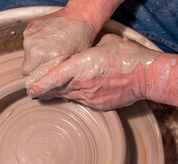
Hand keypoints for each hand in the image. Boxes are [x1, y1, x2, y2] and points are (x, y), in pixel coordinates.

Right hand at [22, 10, 93, 86]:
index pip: (28, 75)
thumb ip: (53, 76)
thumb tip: (44, 88)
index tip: (44, 76)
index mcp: (38, 55)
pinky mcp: (30, 27)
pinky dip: (38, 43)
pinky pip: (30, 41)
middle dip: (37, 67)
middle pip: (27, 65)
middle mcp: (30, 44)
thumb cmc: (79, 41)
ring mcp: (29, 34)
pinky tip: (50, 41)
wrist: (81, 18)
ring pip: (28, 53)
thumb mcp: (68, 65)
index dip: (36, 78)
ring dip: (38, 54)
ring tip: (53, 50)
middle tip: (51, 63)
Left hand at [26, 34, 159, 109]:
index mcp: (82, 66)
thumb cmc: (127, 56)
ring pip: (68, 97)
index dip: (41, 85)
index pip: (55, 77)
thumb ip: (88, 51)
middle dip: (44, 92)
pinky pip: (81, 102)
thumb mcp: (103, 44)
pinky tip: (71, 95)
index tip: (30, 89)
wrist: (146, 77)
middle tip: (33, 93)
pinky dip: (74, 98)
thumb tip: (82, 53)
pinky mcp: (98, 105)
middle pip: (58, 90)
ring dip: (57, 95)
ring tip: (46, 95)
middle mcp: (83, 84)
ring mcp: (91, 97)